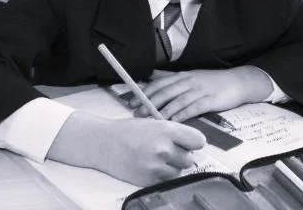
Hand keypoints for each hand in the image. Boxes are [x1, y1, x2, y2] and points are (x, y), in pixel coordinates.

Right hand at [47, 111, 205, 185]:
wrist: (104, 143)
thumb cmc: (128, 131)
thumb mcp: (154, 123)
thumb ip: (175, 133)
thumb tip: (194, 143)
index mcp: (167, 130)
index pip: (198, 141)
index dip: (194, 142)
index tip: (189, 142)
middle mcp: (164, 148)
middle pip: (189, 158)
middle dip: (181, 154)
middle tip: (166, 149)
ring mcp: (156, 166)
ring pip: (179, 171)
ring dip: (172, 166)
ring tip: (156, 157)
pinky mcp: (149, 180)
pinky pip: (167, 180)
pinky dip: (161, 175)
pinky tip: (149, 164)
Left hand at [129, 66, 272, 121]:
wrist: (238, 82)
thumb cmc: (213, 82)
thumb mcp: (191, 76)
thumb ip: (172, 78)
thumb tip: (152, 76)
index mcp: (183, 76)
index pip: (159, 84)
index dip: (144, 93)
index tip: (132, 101)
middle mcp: (188, 81)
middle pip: (165, 92)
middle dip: (148, 102)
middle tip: (137, 113)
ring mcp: (199, 90)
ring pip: (176, 100)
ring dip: (162, 110)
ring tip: (151, 120)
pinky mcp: (209, 100)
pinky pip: (193, 108)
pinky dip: (181, 114)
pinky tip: (173, 121)